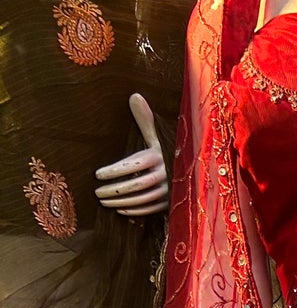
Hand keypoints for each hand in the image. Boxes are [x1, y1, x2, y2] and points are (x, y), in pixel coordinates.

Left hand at [95, 95, 168, 218]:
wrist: (190, 171)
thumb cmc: (165, 150)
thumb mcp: (156, 136)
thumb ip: (144, 119)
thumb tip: (135, 96)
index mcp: (158, 156)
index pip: (132, 166)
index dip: (114, 171)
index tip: (97, 174)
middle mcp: (164, 174)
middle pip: (136, 185)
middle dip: (114, 190)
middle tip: (96, 192)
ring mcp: (168, 190)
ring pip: (142, 199)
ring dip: (121, 202)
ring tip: (103, 201)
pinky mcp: (170, 203)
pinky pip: (150, 209)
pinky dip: (134, 211)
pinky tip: (120, 210)